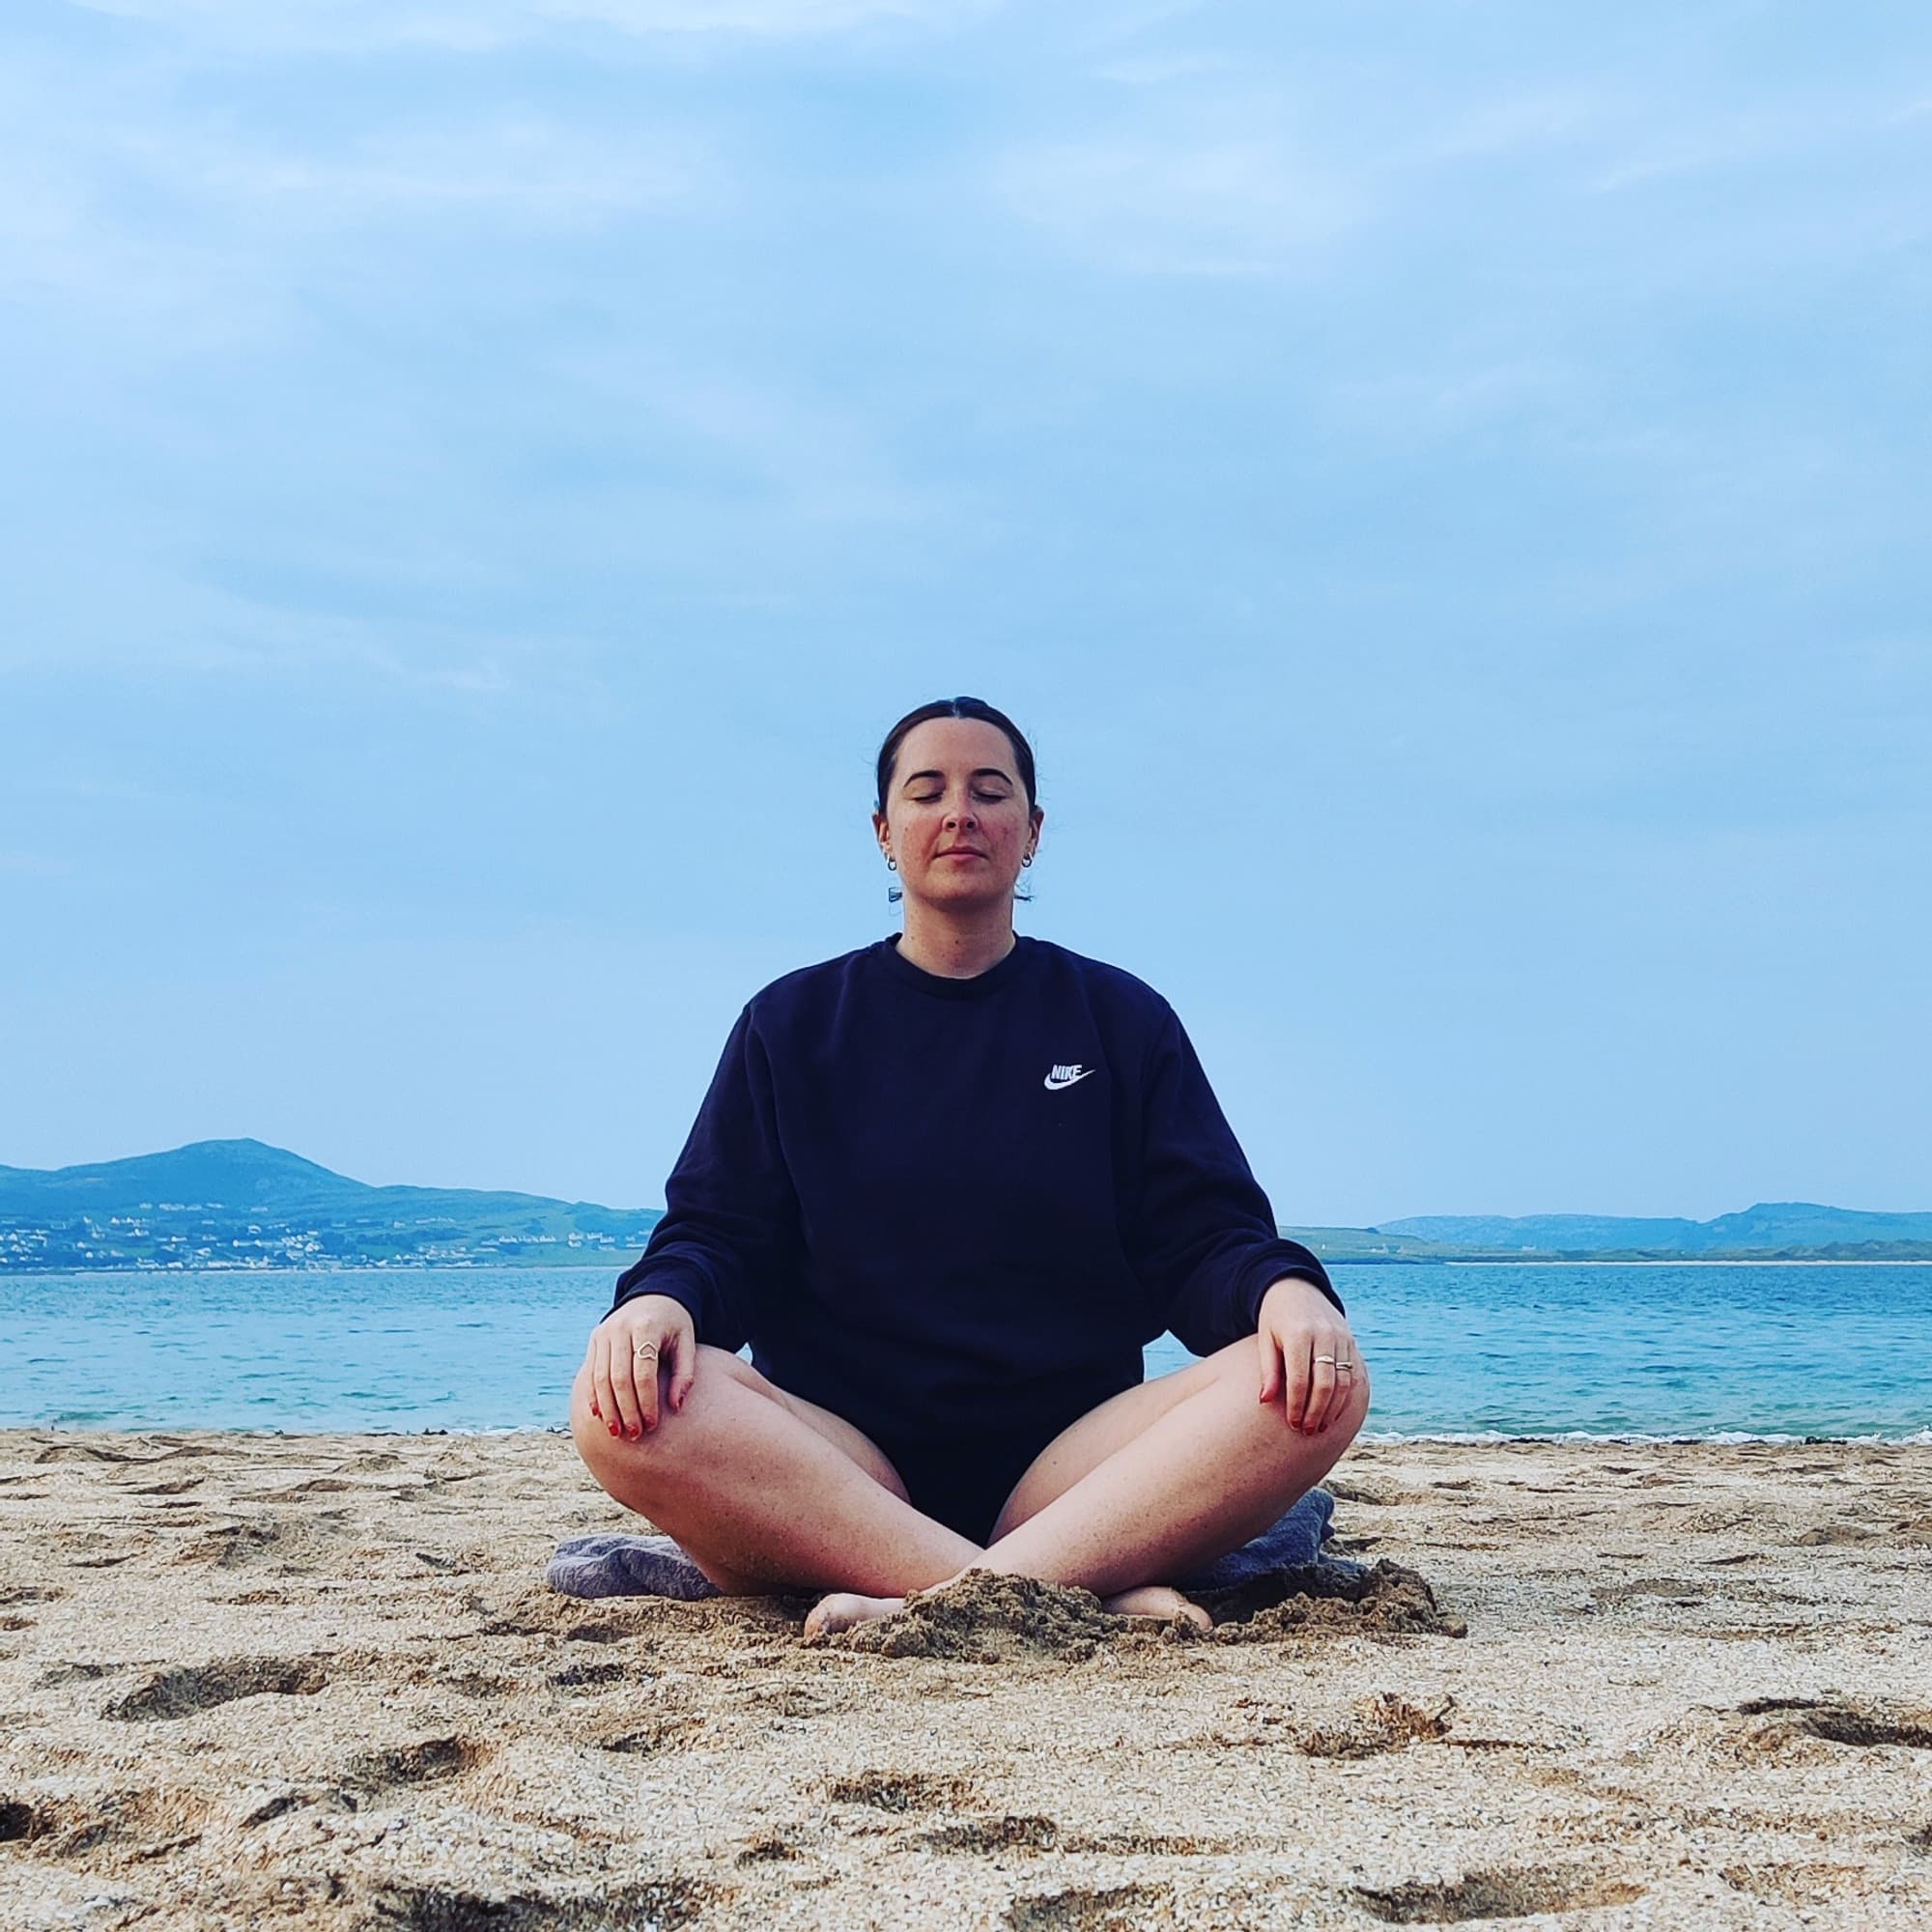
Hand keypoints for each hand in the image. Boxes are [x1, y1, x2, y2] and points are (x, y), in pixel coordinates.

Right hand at [586, 1295, 695, 1440]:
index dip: (646, 1401)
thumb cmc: (674, 1325)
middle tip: (634, 1435)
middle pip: (619, 1378)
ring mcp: (604, 1333)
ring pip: (600, 1378)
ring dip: (608, 1409)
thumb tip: (675, 1406)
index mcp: (646, 1327)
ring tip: (617, 1432)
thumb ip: (685, 1373)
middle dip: (626, 1410)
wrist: (653, 1297)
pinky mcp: (594, 1339)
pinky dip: (594, 1396)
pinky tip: (601, 1416)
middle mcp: (620, 1329)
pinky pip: (590, 1373)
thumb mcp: (687, 1342)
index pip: (643, 1372)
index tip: (653, 1424)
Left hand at [1256, 1276, 1362, 1435]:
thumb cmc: (1275, 1318)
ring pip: (1343, 1381)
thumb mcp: (1265, 1339)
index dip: (1297, 1405)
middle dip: (1316, 1412)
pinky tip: (1334, 1412)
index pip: (1300, 1378)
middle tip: (1307, 1432)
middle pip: (1325, 1383)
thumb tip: (1264, 1401)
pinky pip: (1353, 1374)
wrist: (1297, 1289)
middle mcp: (1323, 1335)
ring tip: (1320, 1427)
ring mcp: (1341, 1337)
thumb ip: (1268, 1370)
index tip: (1292, 1424)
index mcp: (1298, 1333)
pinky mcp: (1350, 1341)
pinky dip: (1346, 1397)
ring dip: (1333, 1408)